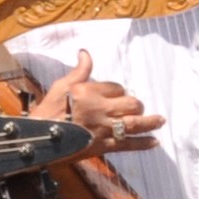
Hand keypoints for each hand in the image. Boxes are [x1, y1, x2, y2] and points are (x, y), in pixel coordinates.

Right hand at [33, 50, 160, 151]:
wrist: (37, 139)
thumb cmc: (47, 111)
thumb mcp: (61, 86)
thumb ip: (79, 71)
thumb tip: (85, 52)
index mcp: (91, 92)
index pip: (116, 88)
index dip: (118, 91)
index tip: (115, 95)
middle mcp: (101, 109)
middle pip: (131, 104)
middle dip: (137, 105)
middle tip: (139, 108)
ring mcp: (104, 129)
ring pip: (135, 124)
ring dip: (151, 122)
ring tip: (160, 121)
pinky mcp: (103, 146)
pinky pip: (128, 144)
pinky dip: (142, 144)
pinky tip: (154, 142)